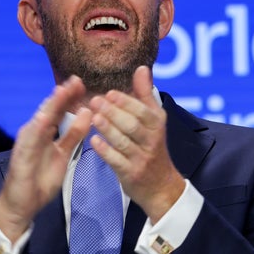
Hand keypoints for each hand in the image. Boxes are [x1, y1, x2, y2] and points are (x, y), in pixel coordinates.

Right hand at [0, 77, 90, 241]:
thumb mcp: (64, 155)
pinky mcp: (21, 153)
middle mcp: (35, 132)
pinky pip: (30, 138)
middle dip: (63, 95)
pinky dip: (38, 126)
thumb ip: (73, 136)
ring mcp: (27, 141)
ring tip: (63, 90)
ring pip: (41, 119)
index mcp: (45, 133)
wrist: (21, 205)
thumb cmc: (40, 181)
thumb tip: (87, 113)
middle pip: (50, 110)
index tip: (83, 85)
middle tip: (77, 80)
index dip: (70, 97)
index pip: (59, 111)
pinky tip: (47, 116)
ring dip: (51, 105)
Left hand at [89, 66, 183, 221]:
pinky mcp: (131, 174)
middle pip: (132, 125)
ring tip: (92, 118)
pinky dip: (105, 151)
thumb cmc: (152, 147)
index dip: (126, 102)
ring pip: (123, 142)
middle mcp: (151, 141)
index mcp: (157, 125)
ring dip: (108, 129)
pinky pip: (117, 161)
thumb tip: (142, 67)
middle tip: (95, 101)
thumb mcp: (155, 120)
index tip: (109, 93)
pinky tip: (93, 142)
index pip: (143, 111)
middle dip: (113, 112)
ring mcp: (141, 159)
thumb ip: (145, 94)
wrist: (161, 185)